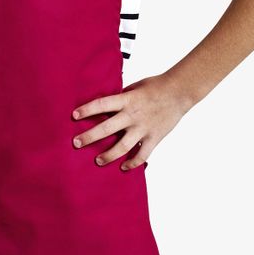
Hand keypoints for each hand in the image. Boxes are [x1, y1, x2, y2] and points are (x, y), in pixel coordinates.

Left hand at [71, 73, 192, 170]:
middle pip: (106, 128)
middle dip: (89, 137)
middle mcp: (133, 115)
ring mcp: (143, 128)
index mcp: (127, 100)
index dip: (87, 110)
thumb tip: (105, 105)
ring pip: (122, 147)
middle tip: (76, 143)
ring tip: (97, 160)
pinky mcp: (154, 138)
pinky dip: (132, 163)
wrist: (179, 92)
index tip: (74, 115)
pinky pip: (142, 155)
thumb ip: (121, 98)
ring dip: (108, 155)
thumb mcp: (134, 87)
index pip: (102, 104)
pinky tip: (123, 167)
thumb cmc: (156, 86)